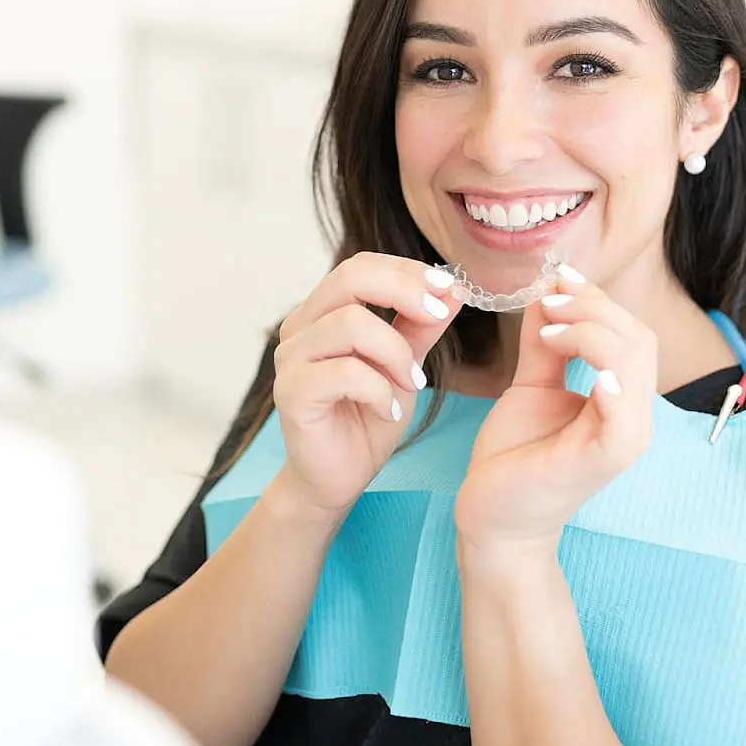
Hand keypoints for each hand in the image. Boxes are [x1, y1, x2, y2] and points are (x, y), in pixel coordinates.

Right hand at [272, 253, 462, 517]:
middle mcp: (301, 327)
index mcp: (323, 312)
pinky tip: (390, 411)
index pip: (361, 266)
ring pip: (350, 324)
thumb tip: (454, 289)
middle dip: (403, 291)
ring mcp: (291, 359)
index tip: (449, 288)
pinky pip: (344, 373)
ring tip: (412, 384)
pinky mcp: (291, 393)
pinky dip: (379, 390)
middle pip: (349, 278)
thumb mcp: (403, 366)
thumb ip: (421, 328)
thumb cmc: (366, 419)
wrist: (338, 478)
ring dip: (395, 352)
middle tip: (438, 316)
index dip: (406, 270)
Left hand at [456, 265, 656, 553]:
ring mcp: (623, 439)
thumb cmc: (515, 456)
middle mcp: (632, 416)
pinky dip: (614, 387)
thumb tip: (548, 293)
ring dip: (592, 333)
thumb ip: (545, 345)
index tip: (557, 279)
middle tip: (548, 302)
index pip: (629, 332)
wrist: (494, 516)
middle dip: (594, 308)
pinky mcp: (603, 460)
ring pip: (634, 364)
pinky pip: (624, 418)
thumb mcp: (531, 386)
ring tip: (550, 330)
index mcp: (620, 397)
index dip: (597, 299)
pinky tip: (591, 372)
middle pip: (638, 339)